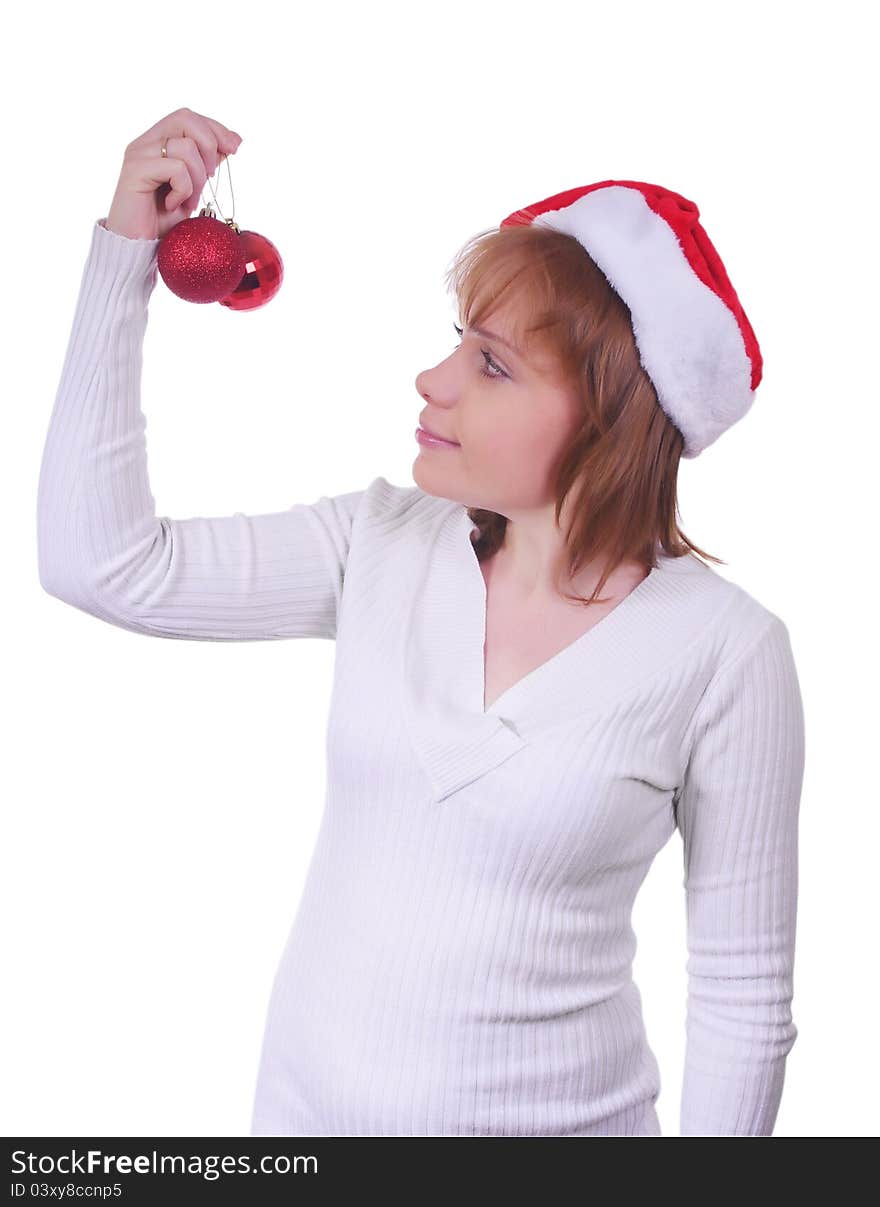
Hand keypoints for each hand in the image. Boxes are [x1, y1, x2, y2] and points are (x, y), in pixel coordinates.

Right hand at [105, 106, 242, 241]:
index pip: (188, 117)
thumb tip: (231, 142)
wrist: (138, 247)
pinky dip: (183, 190)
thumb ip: (206, 164)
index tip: (235, 147)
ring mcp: (138, 154)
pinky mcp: (135, 171)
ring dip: (197, 179)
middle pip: (186, 118)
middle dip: (210, 146)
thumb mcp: (192, 189)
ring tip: (187, 202)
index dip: (215, 128)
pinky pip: (176, 168)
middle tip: (210, 178)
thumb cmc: (162, 221)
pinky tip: (173, 206)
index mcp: (157, 142)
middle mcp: (145, 143)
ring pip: (186, 147)